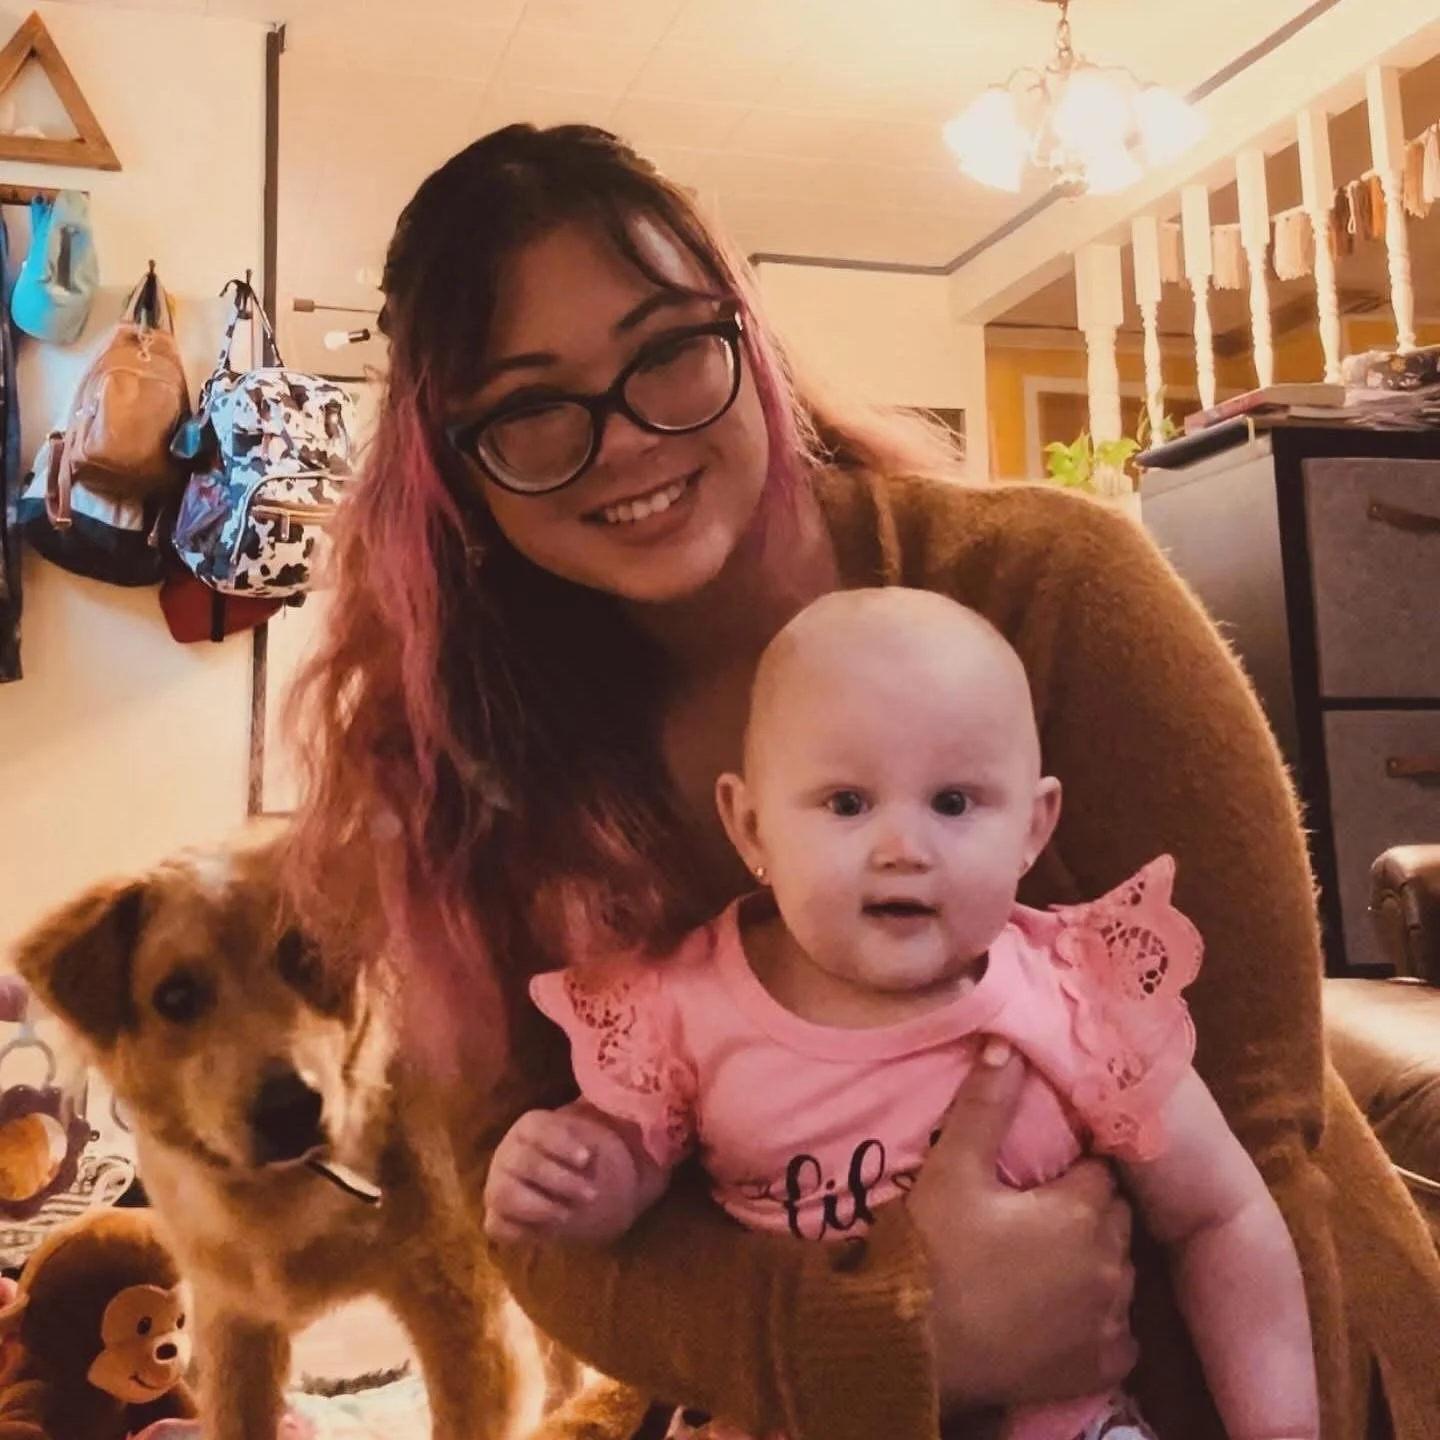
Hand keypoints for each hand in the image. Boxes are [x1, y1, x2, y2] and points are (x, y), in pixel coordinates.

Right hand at [484, 1107, 645, 1244]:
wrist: (582, 1185)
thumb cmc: (590, 1157)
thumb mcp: (600, 1140)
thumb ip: (609, 1132)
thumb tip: (628, 1126)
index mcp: (529, 1126)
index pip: (536, 1128)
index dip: (560, 1143)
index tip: (588, 1158)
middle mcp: (507, 1152)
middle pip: (522, 1162)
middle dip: (558, 1180)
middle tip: (590, 1195)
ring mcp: (498, 1184)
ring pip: (503, 1194)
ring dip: (537, 1207)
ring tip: (567, 1215)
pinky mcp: (497, 1216)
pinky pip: (497, 1225)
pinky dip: (519, 1230)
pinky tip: (547, 1231)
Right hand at [907, 1038, 1137, 1410]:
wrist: (914, 1347)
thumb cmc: (934, 1251)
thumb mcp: (953, 1169)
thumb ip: (987, 1104)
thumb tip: (1006, 1042)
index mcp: (1083, 1212)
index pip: (1100, 1169)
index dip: (1072, 1167)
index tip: (1042, 1173)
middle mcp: (1111, 1266)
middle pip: (1114, 1219)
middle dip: (1087, 1212)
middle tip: (1037, 1212)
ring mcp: (1108, 1322)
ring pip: (1118, 1273)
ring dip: (1093, 1263)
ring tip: (1043, 1260)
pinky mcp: (1098, 1368)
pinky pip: (1118, 1334)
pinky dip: (1098, 1322)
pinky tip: (1059, 1312)